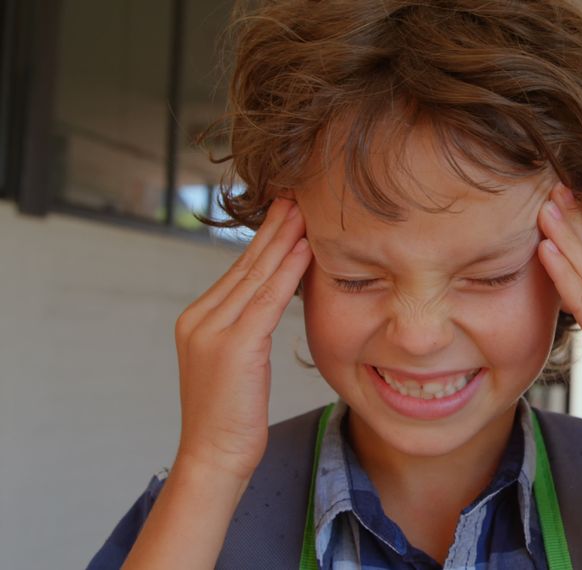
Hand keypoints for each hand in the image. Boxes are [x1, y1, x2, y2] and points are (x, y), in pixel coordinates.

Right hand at [172, 198, 311, 480]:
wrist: (215, 457)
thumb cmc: (232, 416)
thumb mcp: (234, 364)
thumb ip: (245, 328)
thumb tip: (273, 299)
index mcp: (197, 320)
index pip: (238, 271)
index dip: (265, 240)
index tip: (287, 213)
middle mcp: (199, 319)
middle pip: (246, 265)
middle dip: (275, 229)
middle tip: (298, 197)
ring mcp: (212, 331)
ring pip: (256, 276)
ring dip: (284, 241)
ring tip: (306, 212)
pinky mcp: (233, 346)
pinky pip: (266, 300)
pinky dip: (287, 272)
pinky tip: (305, 249)